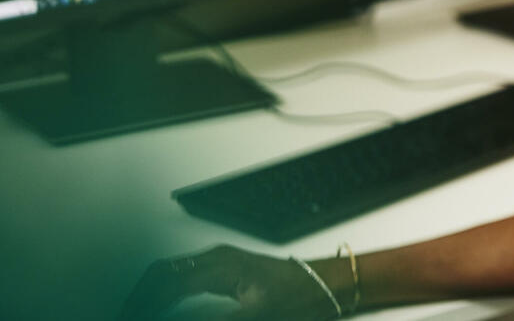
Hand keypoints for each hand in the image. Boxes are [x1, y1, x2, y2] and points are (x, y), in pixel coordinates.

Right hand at [118, 245, 340, 319]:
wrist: (329, 284)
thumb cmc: (300, 298)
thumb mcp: (256, 316)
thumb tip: (178, 316)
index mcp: (218, 267)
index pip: (162, 285)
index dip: (139, 305)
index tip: (126, 315)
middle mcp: (215, 258)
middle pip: (159, 274)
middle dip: (136, 297)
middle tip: (123, 313)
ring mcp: (220, 261)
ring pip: (169, 273)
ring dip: (149, 294)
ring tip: (136, 312)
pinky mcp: (226, 270)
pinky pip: (183, 277)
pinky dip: (165, 293)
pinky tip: (161, 309)